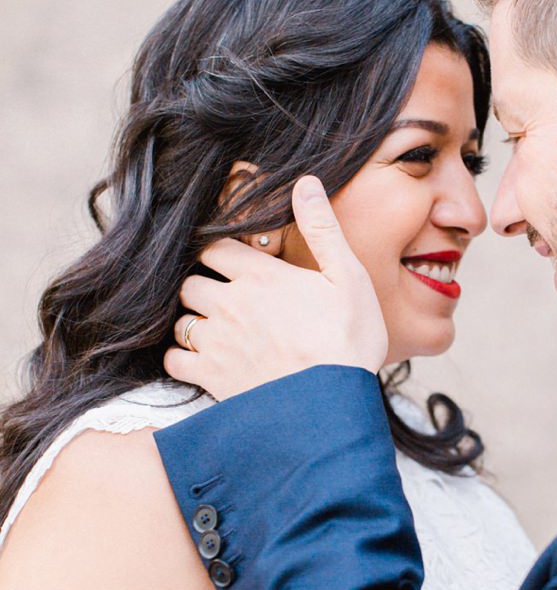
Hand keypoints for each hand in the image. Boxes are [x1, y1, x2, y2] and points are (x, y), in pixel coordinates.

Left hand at [164, 176, 387, 398]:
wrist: (332, 408)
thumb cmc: (348, 342)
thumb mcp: (348, 278)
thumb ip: (322, 229)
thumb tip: (305, 182)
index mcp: (259, 276)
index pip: (215, 247)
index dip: (220, 252)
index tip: (231, 261)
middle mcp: (229, 304)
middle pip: (190, 282)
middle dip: (202, 285)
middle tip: (223, 296)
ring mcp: (216, 341)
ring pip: (180, 320)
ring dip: (193, 321)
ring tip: (215, 329)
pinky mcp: (210, 377)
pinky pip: (174, 359)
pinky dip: (183, 357)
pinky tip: (205, 360)